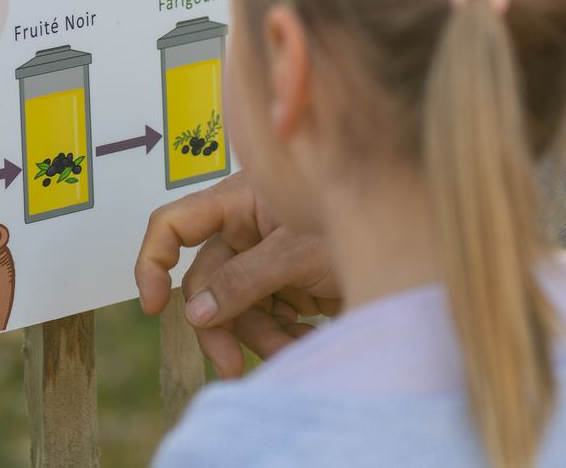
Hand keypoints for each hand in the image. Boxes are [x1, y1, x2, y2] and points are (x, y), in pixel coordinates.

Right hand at [135, 171, 341, 377]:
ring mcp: (266, 259)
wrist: (413, 242)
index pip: (175, 223)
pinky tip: (306, 342)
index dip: (152, 260)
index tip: (152, 305)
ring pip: (235, 308)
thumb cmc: (360, 218)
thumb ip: (243, 279)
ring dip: (259, 337)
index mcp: (239, 200)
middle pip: (205, 281)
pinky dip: (280, 337)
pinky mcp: (288, 286)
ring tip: (293, 351)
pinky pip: (265, 319)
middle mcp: (246, 228)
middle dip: (220, 324)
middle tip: (231, 366)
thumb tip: (193, 312)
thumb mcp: (296, 251)